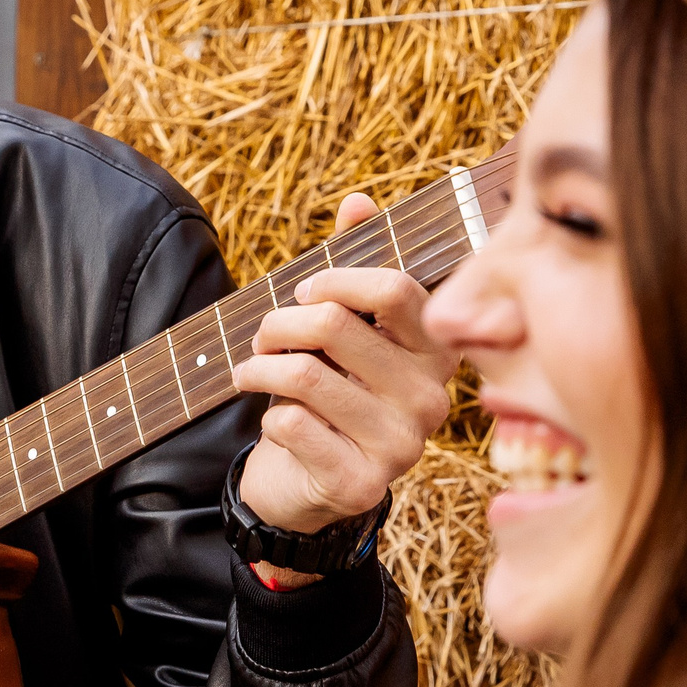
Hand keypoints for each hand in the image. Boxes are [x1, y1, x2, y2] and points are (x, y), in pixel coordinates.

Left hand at [230, 192, 456, 536]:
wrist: (308, 483)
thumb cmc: (330, 392)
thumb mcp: (342, 328)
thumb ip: (353, 264)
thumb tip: (357, 202)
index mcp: (437, 351)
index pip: (394, 289)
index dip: (334, 279)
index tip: (302, 291)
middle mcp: (433, 398)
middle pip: (335, 325)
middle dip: (278, 323)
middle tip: (261, 336)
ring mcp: (402, 445)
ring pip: (306, 374)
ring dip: (259, 368)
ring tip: (249, 372)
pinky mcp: (361, 484)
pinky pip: (292, 425)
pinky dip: (267, 415)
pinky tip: (274, 421)